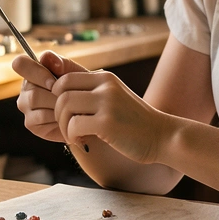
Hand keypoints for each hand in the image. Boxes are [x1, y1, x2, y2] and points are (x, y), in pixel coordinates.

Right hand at [12, 51, 88, 142]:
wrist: (89, 113)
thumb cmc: (80, 90)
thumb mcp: (75, 74)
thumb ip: (61, 63)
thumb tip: (46, 57)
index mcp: (33, 72)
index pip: (20, 63)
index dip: (37, 72)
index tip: (54, 81)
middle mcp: (25, 88)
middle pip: (32, 88)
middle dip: (54, 92)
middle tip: (69, 96)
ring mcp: (25, 106)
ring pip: (35, 101)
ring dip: (56, 103)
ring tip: (68, 106)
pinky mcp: (30, 123)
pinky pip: (40, 117)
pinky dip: (56, 116)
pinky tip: (65, 116)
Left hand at [52, 69, 169, 163]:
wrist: (162, 136)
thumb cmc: (134, 122)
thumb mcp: (114, 98)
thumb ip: (93, 92)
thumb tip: (58, 94)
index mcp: (106, 77)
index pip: (65, 77)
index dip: (57, 96)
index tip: (65, 113)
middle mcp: (106, 85)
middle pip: (61, 90)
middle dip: (58, 112)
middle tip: (68, 127)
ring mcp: (107, 103)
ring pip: (64, 106)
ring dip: (63, 125)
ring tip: (75, 136)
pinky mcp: (107, 123)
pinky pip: (74, 125)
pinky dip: (72, 137)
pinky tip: (83, 142)